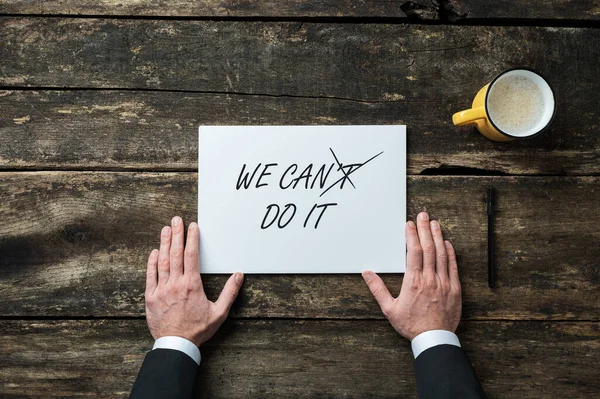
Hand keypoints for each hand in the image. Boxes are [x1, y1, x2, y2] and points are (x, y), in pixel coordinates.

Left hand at [145, 216, 243, 345]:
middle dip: (176, 234)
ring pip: (162, 261)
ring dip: (164, 243)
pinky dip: (152, 262)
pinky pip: (150, 275)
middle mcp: (175, 284)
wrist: (176, 345)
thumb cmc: (198, 330)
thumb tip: (238, 275)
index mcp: (192, 285)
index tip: (193, 226)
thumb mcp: (219, 312)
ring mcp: (161, 289)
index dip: (192, 238)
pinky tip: (154, 251)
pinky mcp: (151, 297)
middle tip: (176, 220)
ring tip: (165, 229)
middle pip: (176, 253)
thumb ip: (230, 292)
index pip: (191, 255)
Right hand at [362, 212, 460, 340]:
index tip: (409, 224)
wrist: (434, 339)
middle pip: (428, 248)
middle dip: (425, 229)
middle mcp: (429, 279)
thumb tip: (367, 273)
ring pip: (441, 254)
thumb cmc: (411, 325)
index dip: (412, 235)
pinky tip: (447, 243)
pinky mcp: (455, 289)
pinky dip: (450, 253)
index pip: (413, 252)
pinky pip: (452, 266)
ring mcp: (444, 283)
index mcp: (413, 282)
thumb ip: (377, 289)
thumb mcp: (389, 308)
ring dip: (437, 236)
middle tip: (423, 215)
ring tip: (434, 223)